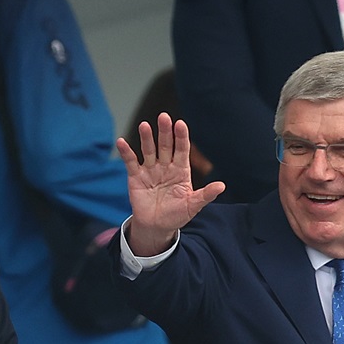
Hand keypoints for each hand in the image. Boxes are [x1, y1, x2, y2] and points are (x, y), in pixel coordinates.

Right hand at [116, 114, 225, 256]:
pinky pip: (131, 162)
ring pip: (149, 150)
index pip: (182, 149)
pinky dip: (126, 152)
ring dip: (147, 138)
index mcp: (181, 170)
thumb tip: (222, 186)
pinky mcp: (136, 177)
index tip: (180, 124)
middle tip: (164, 117)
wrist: (156, 227)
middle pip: (165, 146)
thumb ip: (205, 195)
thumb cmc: (176, 215)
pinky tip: (122, 142)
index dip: (181, 137)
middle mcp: (166, 166)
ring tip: (144, 126)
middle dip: (165, 132)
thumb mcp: (193, 205)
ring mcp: (150, 170)